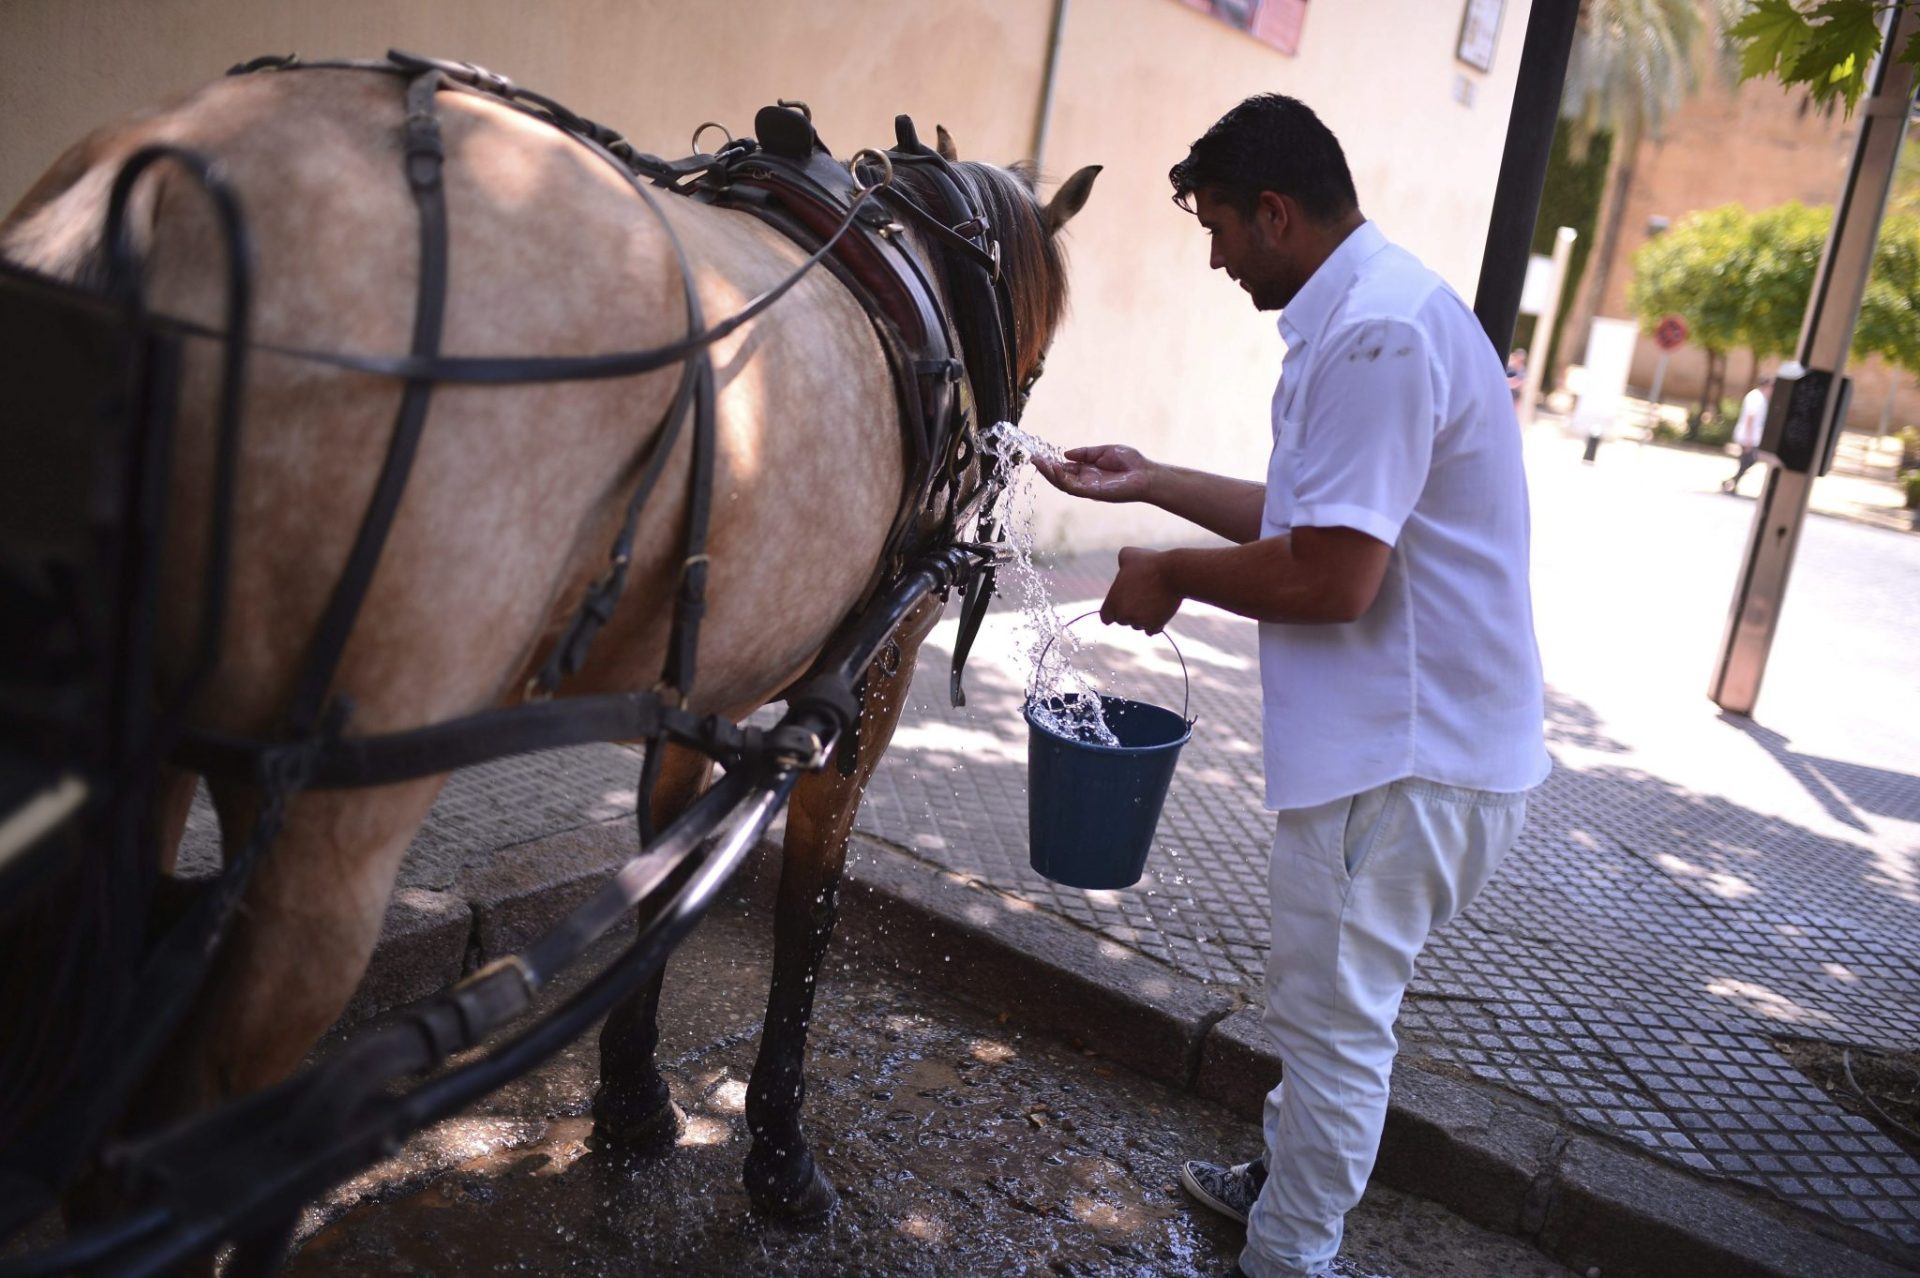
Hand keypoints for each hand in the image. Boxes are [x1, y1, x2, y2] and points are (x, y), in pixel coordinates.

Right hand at [1032, 444, 1152, 502]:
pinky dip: (1061, 479)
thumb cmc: (1131, 462)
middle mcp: (1086, 481)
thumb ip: (1085, 453)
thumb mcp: (1104, 451)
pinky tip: (1053, 469)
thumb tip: (1065, 455)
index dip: (1052, 463)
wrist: (1146, 475)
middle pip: (1060, 477)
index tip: (1039, 455)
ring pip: (1063, 484)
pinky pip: (1072, 487)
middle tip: (1033, 458)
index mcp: (1088, 471)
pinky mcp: (1092, 493)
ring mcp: (1088, 488)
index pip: (1065, 468)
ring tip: (1037, 462)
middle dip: (1046, 468)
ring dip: (1049, 474)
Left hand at [1100, 546, 1181, 632]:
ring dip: (1142, 618)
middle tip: (1140, 596)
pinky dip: (1154, 624)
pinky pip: (1151, 630)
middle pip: (1123, 620)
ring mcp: (1140, 621)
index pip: (1106, 617)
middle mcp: (1124, 615)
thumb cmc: (1150, 563)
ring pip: (1138, 625)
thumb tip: (1123, 564)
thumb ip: (1121, 561)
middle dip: (1129, 612)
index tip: (1120, 606)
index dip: (1112, 612)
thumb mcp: (1129, 555)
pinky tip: (1158, 613)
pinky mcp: (1155, 625)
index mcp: (1113, 601)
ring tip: (1152, 600)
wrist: (1173, 574)